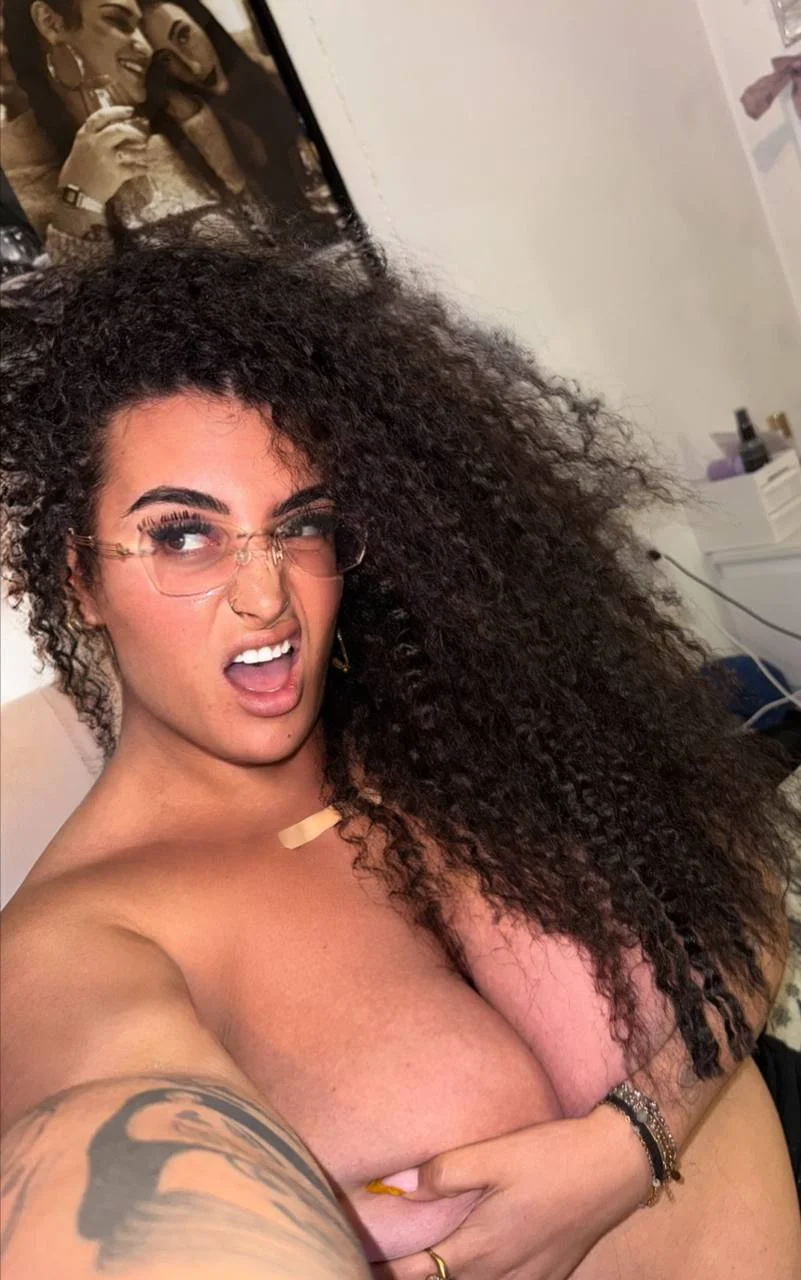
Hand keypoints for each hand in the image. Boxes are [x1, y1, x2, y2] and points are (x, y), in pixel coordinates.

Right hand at [58, 106, 149, 205]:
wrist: (76, 195)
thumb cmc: (74, 174)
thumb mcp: (79, 149)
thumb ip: (92, 140)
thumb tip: (109, 134)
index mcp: (85, 135)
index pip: (101, 116)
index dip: (117, 111)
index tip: (130, 110)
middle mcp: (96, 143)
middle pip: (119, 130)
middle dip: (134, 130)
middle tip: (143, 134)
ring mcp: (107, 158)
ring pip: (130, 149)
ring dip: (142, 150)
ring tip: (147, 151)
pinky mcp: (116, 174)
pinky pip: (134, 169)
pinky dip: (142, 169)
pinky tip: (147, 169)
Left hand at [371, 1109, 650, 1279]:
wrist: (616, 1165)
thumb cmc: (552, 1155)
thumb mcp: (496, 1153)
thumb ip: (446, 1172)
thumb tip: (400, 1188)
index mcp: (479, 1247)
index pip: (415, 1272)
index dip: (386, 1267)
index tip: (359, 1252)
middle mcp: (500, 1273)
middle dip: (410, 1277)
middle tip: (381, 1260)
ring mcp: (528, 1278)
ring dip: (445, 1278)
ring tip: (421, 1264)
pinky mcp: (549, 1274)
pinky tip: (474, 1266)